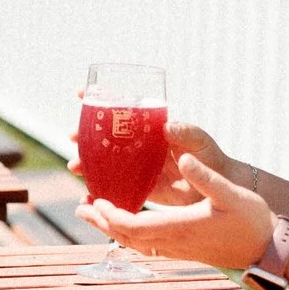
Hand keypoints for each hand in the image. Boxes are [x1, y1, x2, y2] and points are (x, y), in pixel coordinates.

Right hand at [65, 115, 250, 206]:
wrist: (217, 190)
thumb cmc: (211, 159)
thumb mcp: (200, 141)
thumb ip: (186, 131)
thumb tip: (168, 125)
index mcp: (152, 127)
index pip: (123, 108)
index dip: (100, 99)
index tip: (81, 94)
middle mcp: (140, 145)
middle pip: (105, 136)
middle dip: (84, 135)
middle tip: (71, 136)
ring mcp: (137, 166)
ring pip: (105, 161)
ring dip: (87, 163)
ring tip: (76, 167)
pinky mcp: (140, 187)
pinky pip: (115, 186)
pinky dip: (100, 191)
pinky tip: (87, 195)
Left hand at [75, 153, 273, 270]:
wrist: (268, 251)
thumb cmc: (253, 221)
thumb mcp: (231, 194)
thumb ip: (205, 177)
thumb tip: (181, 158)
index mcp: (180, 228)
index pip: (133, 226)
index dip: (110, 215)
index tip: (95, 199)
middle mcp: (173, 243)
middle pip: (126, 237)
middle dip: (101, 221)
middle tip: (81, 205)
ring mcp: (177, 250)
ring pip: (134, 242)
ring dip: (111, 228)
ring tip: (94, 212)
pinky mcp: (183, 250)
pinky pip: (146, 243)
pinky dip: (129, 232)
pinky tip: (125, 221)